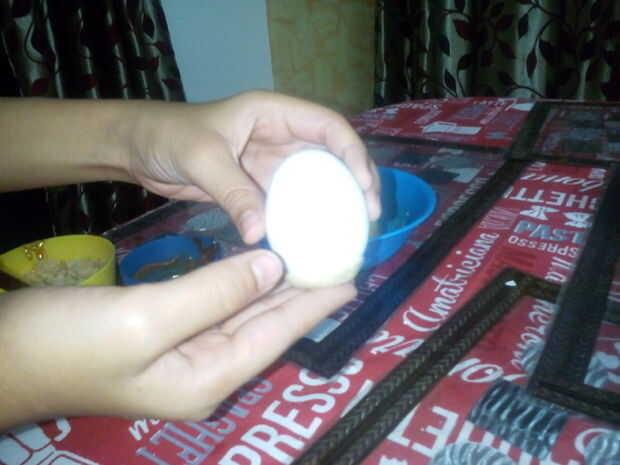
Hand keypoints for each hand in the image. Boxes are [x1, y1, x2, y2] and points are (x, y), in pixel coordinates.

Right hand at [0, 249, 354, 428]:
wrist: (4, 356)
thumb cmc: (70, 342)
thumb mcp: (146, 319)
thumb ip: (215, 292)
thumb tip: (274, 265)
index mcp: (208, 377)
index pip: (277, 334)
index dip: (315, 304)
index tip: (353, 278)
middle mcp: (206, 371)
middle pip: (267, 327)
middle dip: (303, 295)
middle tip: (340, 261)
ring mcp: (184, 356)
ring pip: (245, 316)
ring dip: (276, 288)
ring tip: (312, 260)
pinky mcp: (165, 337)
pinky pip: (217, 308)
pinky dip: (241, 286)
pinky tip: (257, 269)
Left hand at [125, 90, 380, 243]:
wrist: (138, 150)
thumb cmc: (168, 136)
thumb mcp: (202, 157)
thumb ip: (233, 192)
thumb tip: (263, 236)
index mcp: (274, 114)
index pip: (328, 126)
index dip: (352, 153)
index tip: (363, 188)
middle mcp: (280, 137)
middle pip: (331, 157)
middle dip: (354, 184)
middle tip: (369, 218)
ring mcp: (270, 164)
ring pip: (314, 183)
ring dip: (333, 207)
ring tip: (351, 234)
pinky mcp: (258, 188)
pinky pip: (288, 205)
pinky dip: (301, 222)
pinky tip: (312, 243)